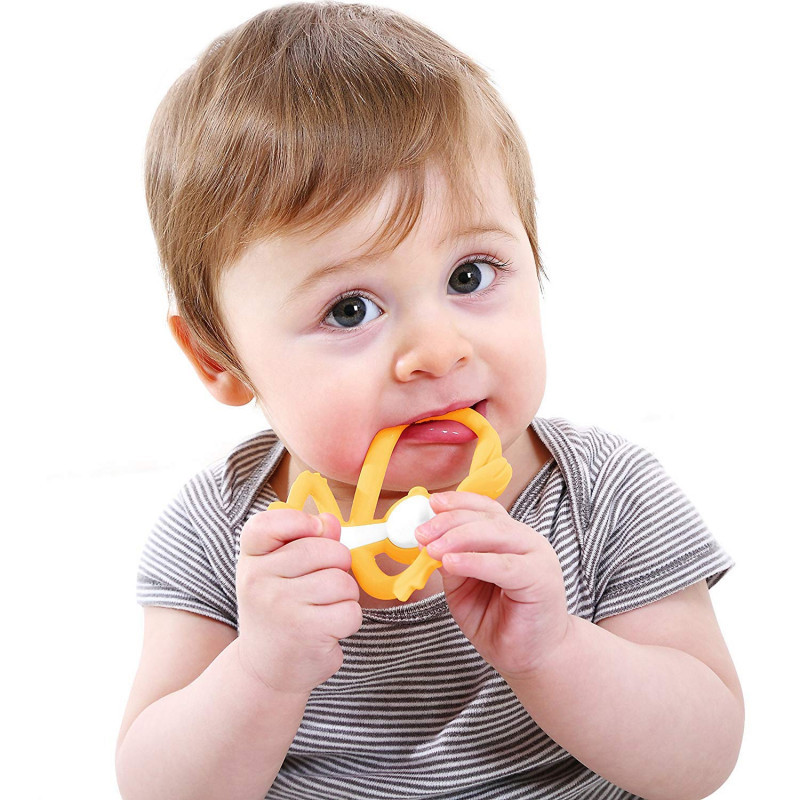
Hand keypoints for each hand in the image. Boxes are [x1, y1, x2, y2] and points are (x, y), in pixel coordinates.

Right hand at [236, 509, 361, 694]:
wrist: (265, 670)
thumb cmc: (279, 611)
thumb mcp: (280, 571)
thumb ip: (306, 540)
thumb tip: (330, 521)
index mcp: (251, 559)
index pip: (266, 524)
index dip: (299, 521)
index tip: (314, 530)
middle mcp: (259, 580)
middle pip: (324, 550)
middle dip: (338, 563)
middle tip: (325, 584)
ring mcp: (281, 607)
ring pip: (342, 581)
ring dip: (346, 595)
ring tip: (325, 608)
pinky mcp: (307, 632)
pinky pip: (350, 611)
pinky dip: (349, 620)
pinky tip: (328, 629)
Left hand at [416, 492, 569, 678]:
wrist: (532, 657)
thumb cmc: (499, 621)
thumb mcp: (463, 587)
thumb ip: (451, 563)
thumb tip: (427, 542)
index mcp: (509, 537)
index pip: (484, 508)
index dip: (457, 502)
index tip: (430, 503)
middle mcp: (526, 541)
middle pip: (486, 518)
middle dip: (449, 522)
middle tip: (422, 532)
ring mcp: (537, 557)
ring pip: (495, 534)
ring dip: (458, 537)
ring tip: (432, 548)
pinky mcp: (541, 579)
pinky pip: (504, 565)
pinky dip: (475, 561)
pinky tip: (452, 562)